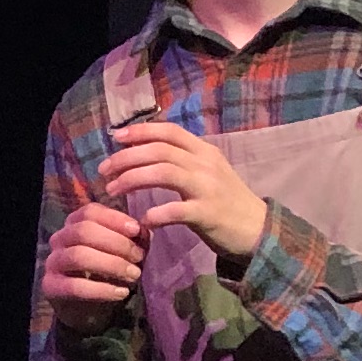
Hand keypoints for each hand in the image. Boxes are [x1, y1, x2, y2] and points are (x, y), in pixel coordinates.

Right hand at [40, 199, 145, 330]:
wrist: (88, 310)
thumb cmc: (106, 274)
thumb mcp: (124, 254)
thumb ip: (133, 241)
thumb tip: (145, 232)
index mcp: (75, 224)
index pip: (90, 212)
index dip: (114, 219)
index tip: (136, 230)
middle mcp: (60, 239)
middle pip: (83, 231)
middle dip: (116, 243)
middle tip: (138, 257)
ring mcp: (53, 262)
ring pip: (79, 256)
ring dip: (111, 265)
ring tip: (134, 275)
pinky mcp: (51, 287)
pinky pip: (74, 286)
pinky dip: (101, 290)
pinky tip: (121, 293)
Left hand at [105, 117, 270, 263]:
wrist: (258, 229)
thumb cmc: (226, 201)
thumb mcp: (207, 172)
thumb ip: (182, 161)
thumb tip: (146, 152)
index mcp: (204, 151)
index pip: (169, 131)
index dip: (140, 131)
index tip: (116, 137)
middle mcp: (205, 164)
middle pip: (159, 151)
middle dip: (126, 158)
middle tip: (104, 171)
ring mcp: (208, 187)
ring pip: (163, 172)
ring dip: (133, 179)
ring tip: (113, 190)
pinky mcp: (208, 213)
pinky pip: (176, 210)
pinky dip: (155, 214)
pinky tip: (143, 221)